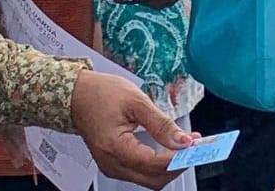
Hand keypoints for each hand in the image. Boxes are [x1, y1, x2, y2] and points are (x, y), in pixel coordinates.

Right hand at [70, 70, 195, 188]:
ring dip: (170, 165)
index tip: (196, 145)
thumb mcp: (136, 101)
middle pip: (154, 179)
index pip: (155, 164)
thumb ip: (161, 124)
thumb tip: (183, 140)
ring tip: (186, 144)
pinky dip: (158, 163)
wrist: (77, 95)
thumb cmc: (101, 94)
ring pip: (149, 179)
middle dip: (178, 164)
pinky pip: (141, 172)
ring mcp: (112, 167)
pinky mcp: (114, 164)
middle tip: (196, 145)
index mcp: (115, 148)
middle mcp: (112, 164)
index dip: (179, 157)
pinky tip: (170, 148)